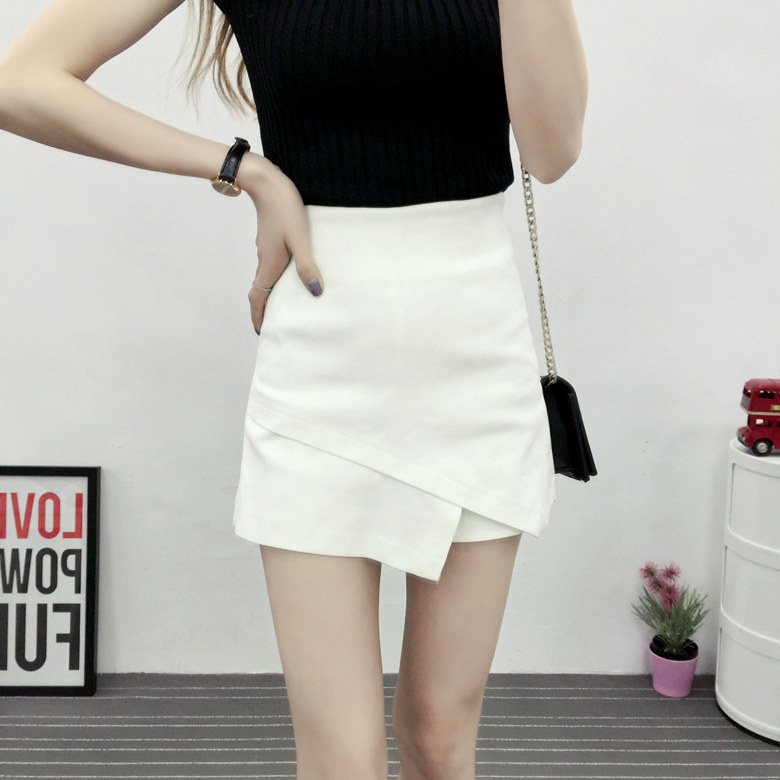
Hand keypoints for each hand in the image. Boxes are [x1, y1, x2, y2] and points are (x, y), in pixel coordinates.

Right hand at [236, 153, 323, 333]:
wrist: (266, 181)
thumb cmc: (284, 208)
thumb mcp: (300, 238)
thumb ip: (307, 265)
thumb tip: (315, 291)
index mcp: (269, 264)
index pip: (258, 297)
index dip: (259, 316)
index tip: (262, 330)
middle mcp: (264, 259)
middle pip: (261, 290)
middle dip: (265, 309)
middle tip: (275, 322)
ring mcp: (266, 248)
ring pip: (266, 277)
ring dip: (271, 293)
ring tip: (286, 303)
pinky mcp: (271, 239)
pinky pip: (271, 265)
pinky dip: (277, 277)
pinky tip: (292, 274)